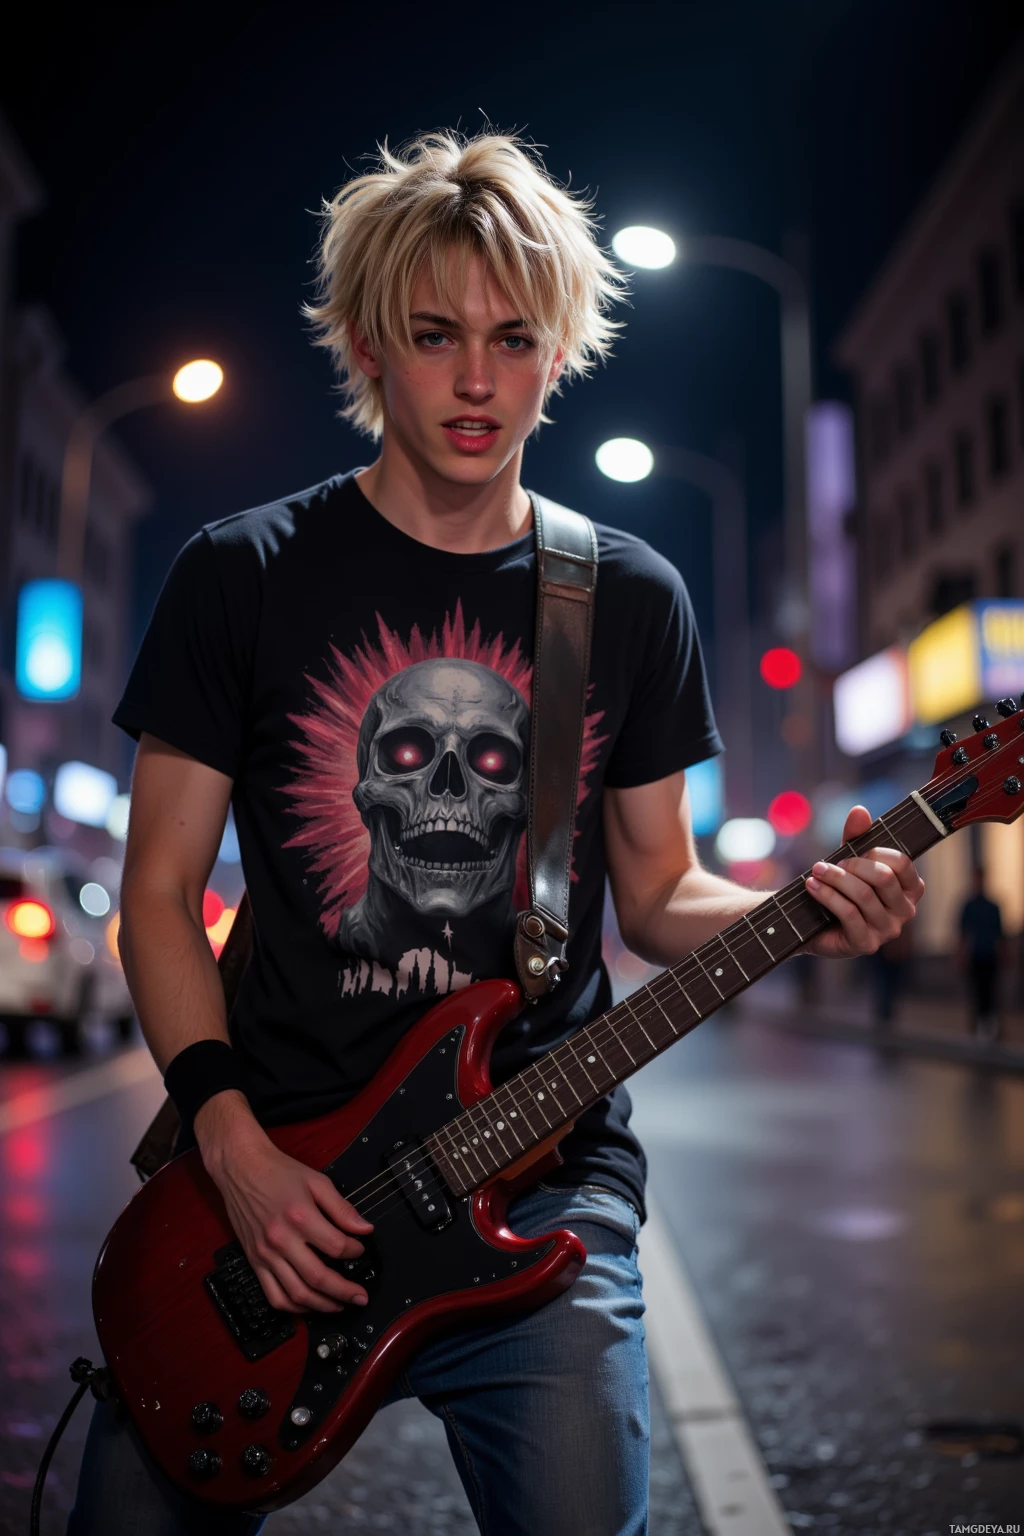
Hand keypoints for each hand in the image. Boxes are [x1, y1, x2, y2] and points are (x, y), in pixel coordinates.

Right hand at [196, 1092, 372, 1313]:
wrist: (240, 1168)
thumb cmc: (277, 1172)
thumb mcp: (316, 1181)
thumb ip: (342, 1208)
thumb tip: (365, 1228)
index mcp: (300, 1216)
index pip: (336, 1246)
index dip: (355, 1251)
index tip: (360, 1249)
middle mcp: (281, 1239)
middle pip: (318, 1277)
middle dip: (344, 1291)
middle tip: (360, 1297)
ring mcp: (265, 1254)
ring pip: (296, 1294)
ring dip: (322, 1306)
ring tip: (339, 1305)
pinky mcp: (254, 1261)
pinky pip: (273, 1296)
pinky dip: (293, 1308)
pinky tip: (308, 1305)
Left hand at [803, 805, 924, 960]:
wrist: (813, 924)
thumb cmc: (841, 890)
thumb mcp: (850, 859)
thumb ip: (856, 836)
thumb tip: (860, 811)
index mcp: (910, 889)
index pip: (902, 863)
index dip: (875, 852)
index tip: (854, 852)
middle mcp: (906, 911)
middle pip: (883, 878)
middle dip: (852, 865)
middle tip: (828, 863)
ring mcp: (888, 930)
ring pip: (864, 895)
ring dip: (835, 878)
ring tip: (816, 871)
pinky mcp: (867, 944)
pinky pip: (849, 914)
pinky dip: (827, 896)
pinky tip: (812, 886)